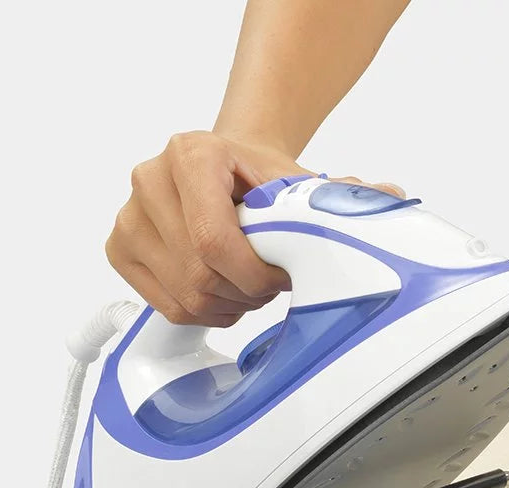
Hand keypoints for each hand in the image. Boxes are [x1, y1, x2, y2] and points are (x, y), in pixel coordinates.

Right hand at [106, 131, 402, 326]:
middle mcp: (149, 180)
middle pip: (199, 275)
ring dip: (226, 305)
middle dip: (244, 292)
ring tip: (245, 283)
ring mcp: (128, 217)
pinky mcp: (120, 249)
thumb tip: (388, 200)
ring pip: (184, 298)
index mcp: (191, 154)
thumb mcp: (294, 180)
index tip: (280, 277)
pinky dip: (201, 312)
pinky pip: (165, 307)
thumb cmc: (255, 177)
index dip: (253, 274)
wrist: (222, 167)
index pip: (214, 240)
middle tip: (268, 282)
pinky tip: (219, 291)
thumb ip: (334, 195)